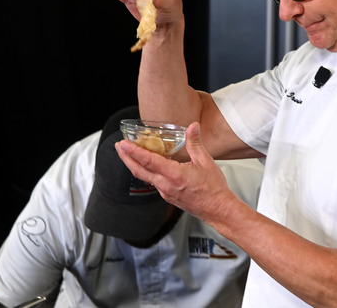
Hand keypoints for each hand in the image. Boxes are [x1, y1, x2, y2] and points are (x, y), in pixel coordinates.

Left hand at [115, 122, 236, 222]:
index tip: (124, 144)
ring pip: (144, 177)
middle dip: (126, 158)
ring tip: (128, 153)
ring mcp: (166, 192)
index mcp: (175, 175)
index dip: (134, 151)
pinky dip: (146, 172)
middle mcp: (166, 186)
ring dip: (134, 165)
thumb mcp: (206, 162)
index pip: (149, 161)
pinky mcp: (168, 196)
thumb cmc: (214, 189)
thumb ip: (195, 143)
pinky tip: (147, 165)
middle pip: (139, 171)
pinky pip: (153, 182)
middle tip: (118, 146)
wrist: (217, 209)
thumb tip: (193, 126)